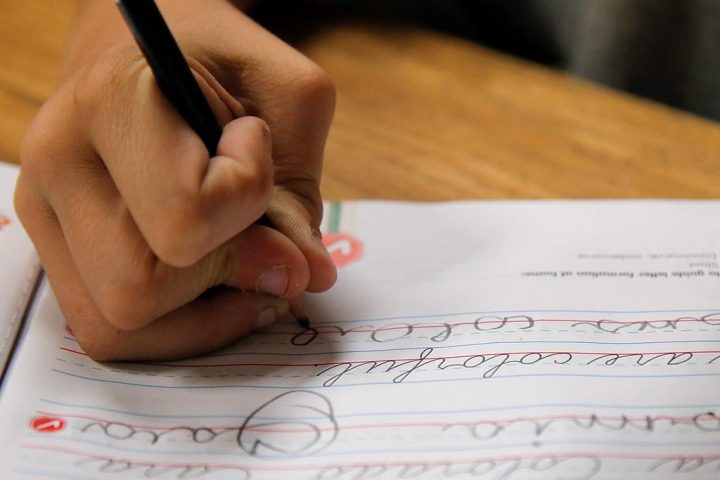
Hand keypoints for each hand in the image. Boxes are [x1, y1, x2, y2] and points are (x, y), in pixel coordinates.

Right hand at [14, 0, 335, 360]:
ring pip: (118, 323)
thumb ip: (298, 196)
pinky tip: (216, 286)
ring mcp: (44, 213)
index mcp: (111, 102)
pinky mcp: (53, 250)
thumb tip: (301, 281)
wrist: (151, 52)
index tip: (251, 144)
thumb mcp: (289, 100)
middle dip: (224, 272)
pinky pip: (110, 331)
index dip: (249, 200)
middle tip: (261, 232)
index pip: (186, 215)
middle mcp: (58, 163)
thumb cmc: (225, 65)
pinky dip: (177, 326)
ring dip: (202, 311)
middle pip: (140, 288)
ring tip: (243, 265)